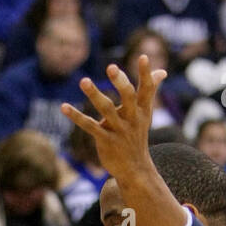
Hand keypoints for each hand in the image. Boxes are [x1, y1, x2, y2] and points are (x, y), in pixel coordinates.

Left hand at [62, 58, 166, 185]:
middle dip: (120, 82)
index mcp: (142, 110)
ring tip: (84, 80)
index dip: (146, 74)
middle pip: (127, 97)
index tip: (143, 56)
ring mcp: (118, 130)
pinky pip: (89, 127)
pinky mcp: (105, 140)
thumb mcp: (145, 113)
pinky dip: (76, 117)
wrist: (134, 169)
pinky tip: (64, 107)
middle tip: (111, 67)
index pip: (146, 89)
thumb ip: (150, 90)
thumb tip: (162, 72)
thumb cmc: (137, 135)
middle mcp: (132, 118)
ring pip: (106, 109)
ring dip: (94, 95)